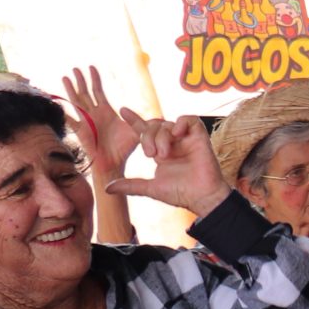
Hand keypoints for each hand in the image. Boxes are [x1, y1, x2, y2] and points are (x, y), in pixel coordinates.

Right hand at [59, 66, 138, 176]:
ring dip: (71, 89)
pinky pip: (70, 120)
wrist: (114, 163)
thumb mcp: (137, 131)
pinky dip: (64, 112)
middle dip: (81, 80)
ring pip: (77, 101)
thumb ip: (143, 122)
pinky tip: (57, 103)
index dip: (95, 80)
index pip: (99, 91)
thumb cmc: (124, 148)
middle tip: (76, 68)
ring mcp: (86, 121)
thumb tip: (158, 116)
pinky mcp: (81, 131)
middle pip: (85, 93)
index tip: (92, 67)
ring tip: (66, 76)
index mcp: (106, 111)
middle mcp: (94, 114)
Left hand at [107, 110, 230, 219]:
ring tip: (163, 155)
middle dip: (147, 137)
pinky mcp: (200, 138)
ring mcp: (186, 140)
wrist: (201, 197)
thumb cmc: (180, 194)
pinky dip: (181, 123)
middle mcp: (173, 144)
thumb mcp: (150, 188)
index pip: (146, 131)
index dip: (134, 120)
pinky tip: (176, 134)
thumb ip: (130, 185)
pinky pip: (190, 120)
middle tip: (150, 155)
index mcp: (161, 152)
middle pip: (154, 126)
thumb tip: (107, 189)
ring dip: (161, 137)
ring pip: (168, 124)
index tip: (123, 110)